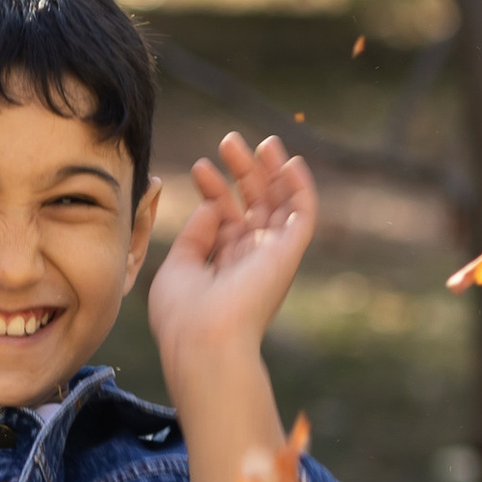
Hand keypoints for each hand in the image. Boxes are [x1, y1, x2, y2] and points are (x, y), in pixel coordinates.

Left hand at [147, 133, 316, 383]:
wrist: (203, 341)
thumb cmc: (182, 315)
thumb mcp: (178, 268)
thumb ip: (195, 236)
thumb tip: (213, 205)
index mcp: (224, 266)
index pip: (227, 218)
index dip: (215, 189)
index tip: (199, 167)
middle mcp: (250, 259)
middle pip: (254, 206)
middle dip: (243, 172)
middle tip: (230, 141)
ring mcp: (271, 256)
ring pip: (279, 205)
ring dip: (271, 172)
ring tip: (259, 141)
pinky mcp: (288, 254)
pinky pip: (303, 216)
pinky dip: (300, 188)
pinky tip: (290, 162)